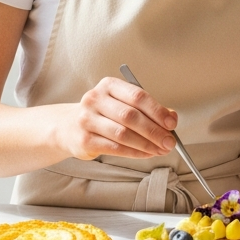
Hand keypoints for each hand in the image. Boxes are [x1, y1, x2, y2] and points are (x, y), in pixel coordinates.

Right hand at [60, 76, 178, 159]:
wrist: (68, 126)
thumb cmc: (103, 114)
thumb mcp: (123, 104)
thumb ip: (148, 109)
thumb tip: (171, 118)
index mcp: (109, 85)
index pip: (138, 96)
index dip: (158, 110)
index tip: (171, 123)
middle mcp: (95, 99)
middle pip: (131, 116)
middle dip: (154, 131)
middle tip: (169, 142)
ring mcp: (87, 119)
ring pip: (123, 133)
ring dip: (146, 144)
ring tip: (160, 150)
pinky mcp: (84, 139)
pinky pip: (115, 148)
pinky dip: (134, 152)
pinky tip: (146, 154)